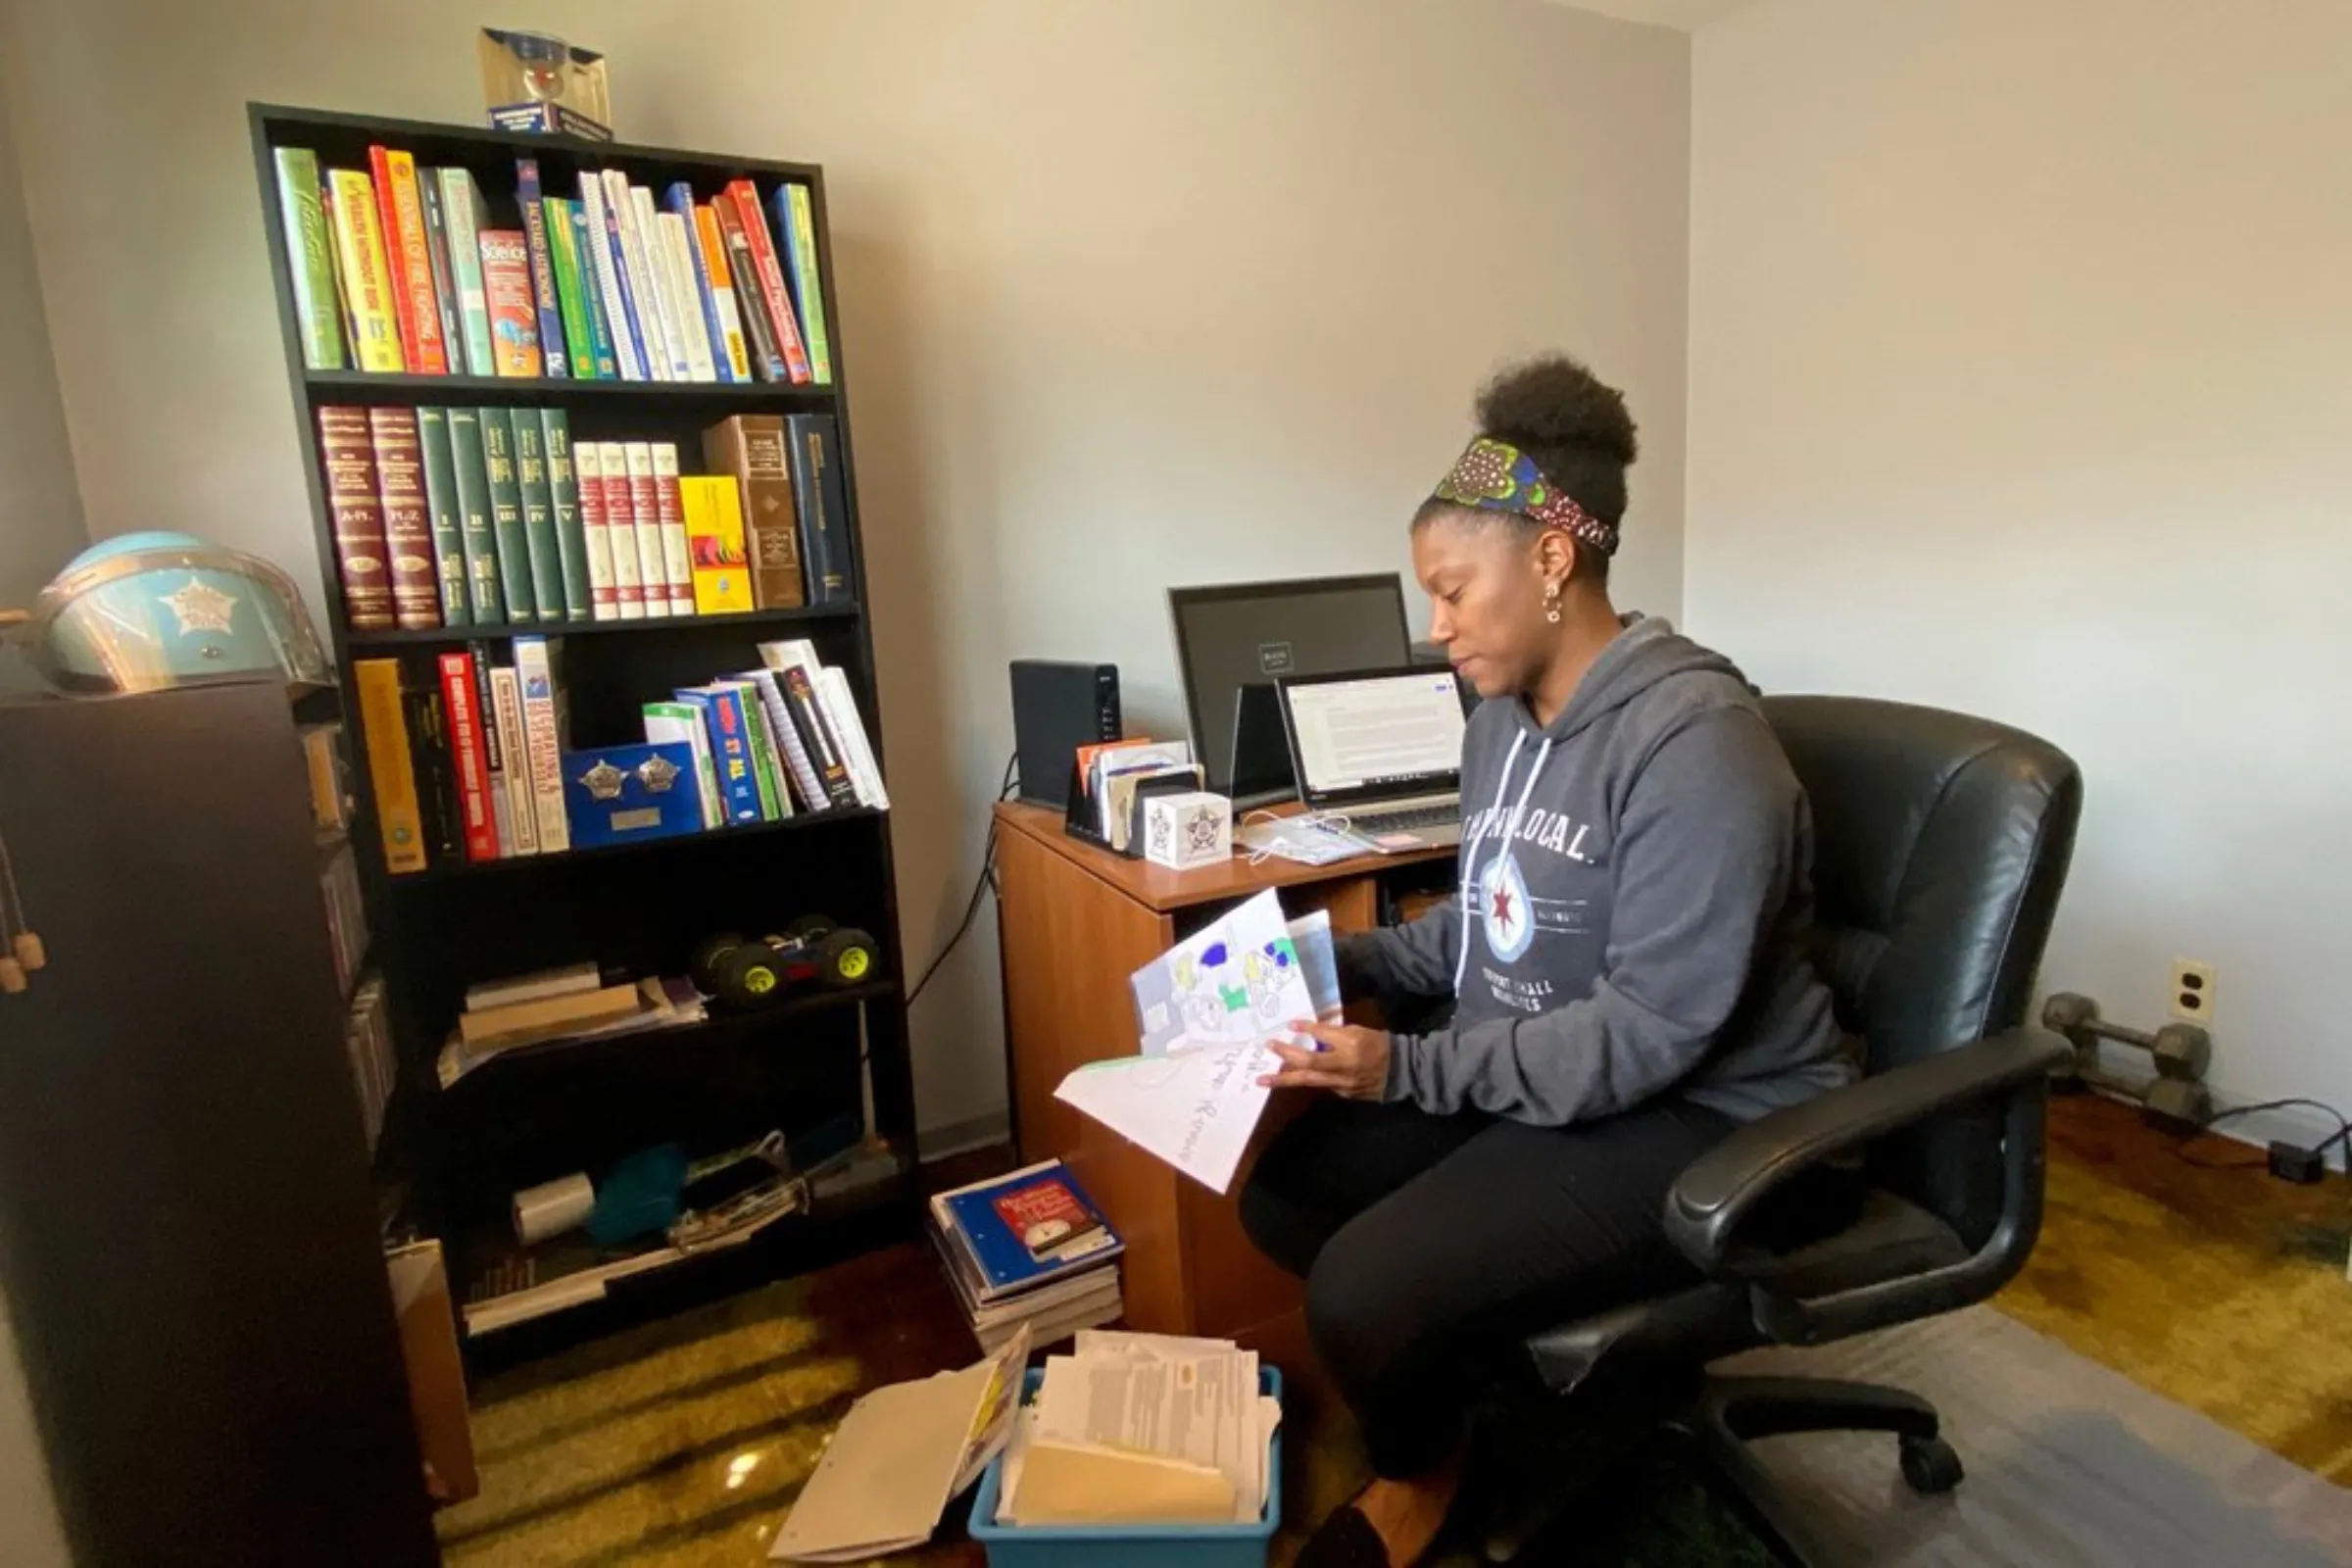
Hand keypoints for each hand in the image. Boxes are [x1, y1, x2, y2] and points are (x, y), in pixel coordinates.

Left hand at [1259, 1019, 1391, 1099]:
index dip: (1306, 1029)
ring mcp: (1343, 1083)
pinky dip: (1307, 1080)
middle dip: (1286, 1055)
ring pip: (1309, 1081)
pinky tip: (1292, 1078)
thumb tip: (1308, 1030)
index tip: (1289, 1025)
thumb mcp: (1358, 1031)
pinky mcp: (1343, 1094)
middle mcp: (1344, 1065)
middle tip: (1269, 1048)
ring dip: (1285, 1079)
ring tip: (1264, 1079)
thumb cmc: (1378, 1044)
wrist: (1400, 1072)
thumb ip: (1333, 1033)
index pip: (1323, 1035)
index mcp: (1351, 1045)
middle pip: (1309, 1063)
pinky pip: (1321, 1085)